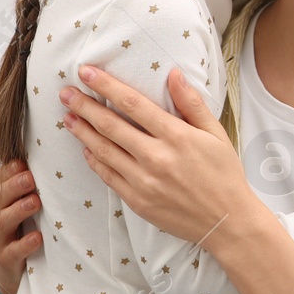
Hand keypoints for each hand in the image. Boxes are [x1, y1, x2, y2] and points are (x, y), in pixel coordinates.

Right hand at [0, 159, 41, 293]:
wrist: (16, 275)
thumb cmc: (22, 232)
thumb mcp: (22, 208)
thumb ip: (27, 188)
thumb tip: (50, 158)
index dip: (5, 173)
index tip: (22, 163)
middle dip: (12, 187)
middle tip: (31, 178)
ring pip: (0, 224)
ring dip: (17, 211)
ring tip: (35, 202)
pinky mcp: (4, 264)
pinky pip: (10, 253)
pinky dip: (23, 245)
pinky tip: (37, 238)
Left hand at [60, 64, 259, 246]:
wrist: (227, 221)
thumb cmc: (225, 174)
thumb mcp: (216, 134)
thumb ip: (192, 104)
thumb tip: (174, 74)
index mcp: (177, 136)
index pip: (133, 103)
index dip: (107, 86)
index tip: (87, 72)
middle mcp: (156, 157)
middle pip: (111, 125)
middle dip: (85, 106)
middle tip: (65, 92)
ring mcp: (144, 181)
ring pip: (104, 150)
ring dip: (83, 132)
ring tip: (67, 117)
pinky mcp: (138, 201)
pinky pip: (109, 176)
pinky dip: (95, 160)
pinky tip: (86, 148)